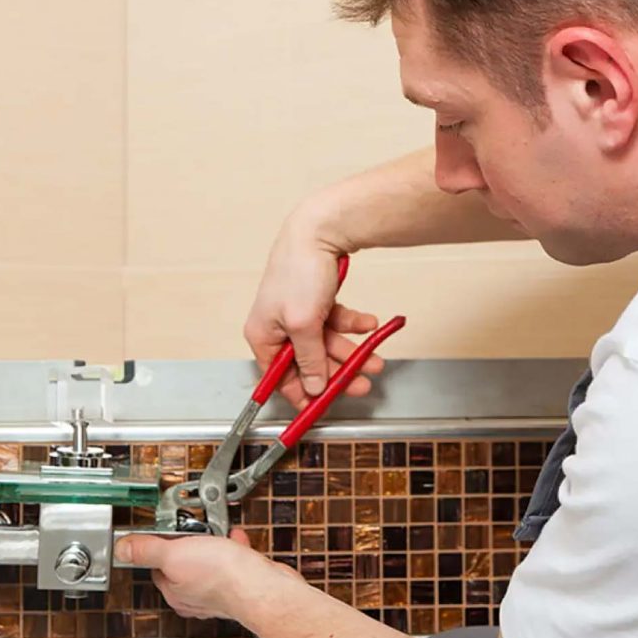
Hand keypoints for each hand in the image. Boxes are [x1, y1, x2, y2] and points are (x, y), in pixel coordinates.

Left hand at [114, 529, 302, 622]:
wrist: (262, 587)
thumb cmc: (223, 577)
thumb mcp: (174, 554)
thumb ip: (146, 550)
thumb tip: (121, 549)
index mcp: (174, 592)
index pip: (156, 566)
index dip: (161, 546)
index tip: (169, 533)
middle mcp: (195, 597)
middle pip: (183, 563)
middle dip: (191, 544)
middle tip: (196, 532)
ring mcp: (219, 592)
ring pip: (209, 562)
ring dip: (214, 544)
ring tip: (218, 534)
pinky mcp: (240, 585)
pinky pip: (232, 563)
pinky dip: (234, 549)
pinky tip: (236, 540)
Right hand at [244, 210, 384, 408]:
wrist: (319, 230)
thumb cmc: (299, 271)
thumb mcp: (304, 324)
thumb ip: (309, 359)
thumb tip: (312, 386)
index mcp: (263, 335)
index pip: (279, 378)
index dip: (302, 394)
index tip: (322, 407)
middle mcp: (278, 327)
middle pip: (309, 363)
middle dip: (338, 372)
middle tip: (362, 383)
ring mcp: (299, 314)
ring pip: (328, 345)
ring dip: (352, 352)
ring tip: (374, 357)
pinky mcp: (317, 301)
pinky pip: (337, 323)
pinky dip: (353, 325)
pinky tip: (369, 324)